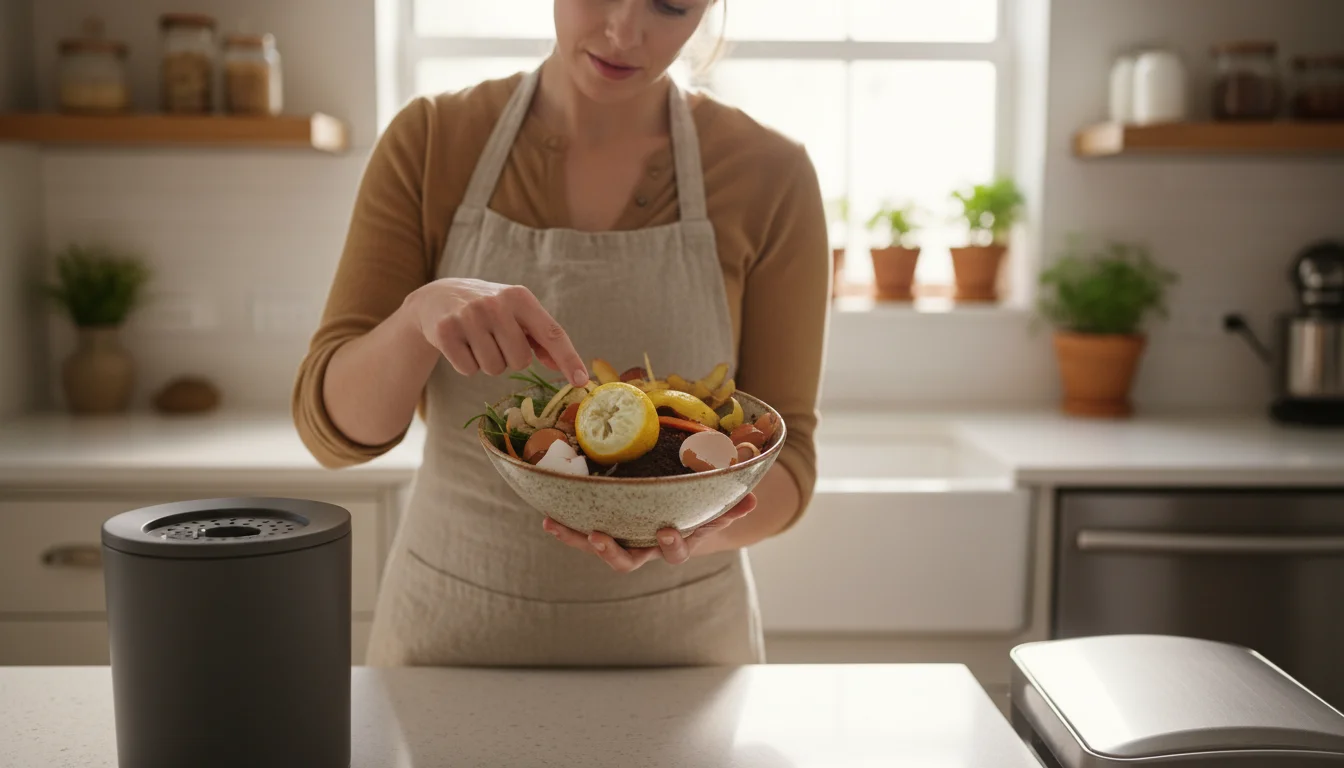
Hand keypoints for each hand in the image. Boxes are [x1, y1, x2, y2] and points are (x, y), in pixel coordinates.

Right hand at [407, 277, 587, 385]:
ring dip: (487, 362)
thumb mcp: (517, 313)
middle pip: (520, 361)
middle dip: (510, 359)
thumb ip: (542, 338)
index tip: (582, 381)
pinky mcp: (445, 331)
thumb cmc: (488, 310)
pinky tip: (460, 344)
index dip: (569, 359)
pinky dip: (466, 364)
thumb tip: (564, 367)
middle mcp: (496, 304)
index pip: (552, 334)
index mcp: (520, 297)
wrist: (438, 297)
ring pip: (494, 368)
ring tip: (476, 340)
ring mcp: (469, 316)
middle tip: (495, 340)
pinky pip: (468, 370)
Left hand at [542, 494, 757, 572]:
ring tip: (555, 525)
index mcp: (675, 545)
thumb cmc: (696, 512)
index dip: (672, 544)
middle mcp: (644, 551)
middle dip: (612, 551)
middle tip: (601, 536)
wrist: (675, 522)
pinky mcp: (603, 533)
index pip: (675, 552)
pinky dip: (564, 527)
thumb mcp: (715, 509)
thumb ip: (732, 506)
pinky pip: (581, 533)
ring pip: (597, 548)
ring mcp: (622, 544)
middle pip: (626, 562)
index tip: (666, 530)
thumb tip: (752, 500)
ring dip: (576, 539)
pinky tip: (546, 516)